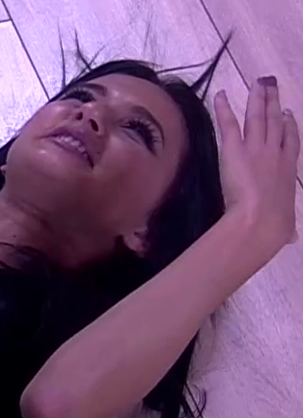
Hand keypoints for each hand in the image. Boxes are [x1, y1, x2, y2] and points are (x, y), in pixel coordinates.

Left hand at [214, 76, 299, 254]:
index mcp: (289, 169)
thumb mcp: (285, 224)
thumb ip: (287, 227)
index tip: (288, 113)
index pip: (291, 142)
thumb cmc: (274, 226)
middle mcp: (276, 153)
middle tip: (272, 85)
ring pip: (257, 117)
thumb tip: (293, 237)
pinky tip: (220, 95)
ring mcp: (256, 148)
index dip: (290, 125)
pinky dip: (224, 108)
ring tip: (258, 83)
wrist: (260, 220)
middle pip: (276, 122)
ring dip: (257, 98)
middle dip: (274, 102)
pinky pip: (229, 124)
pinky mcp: (234, 149)